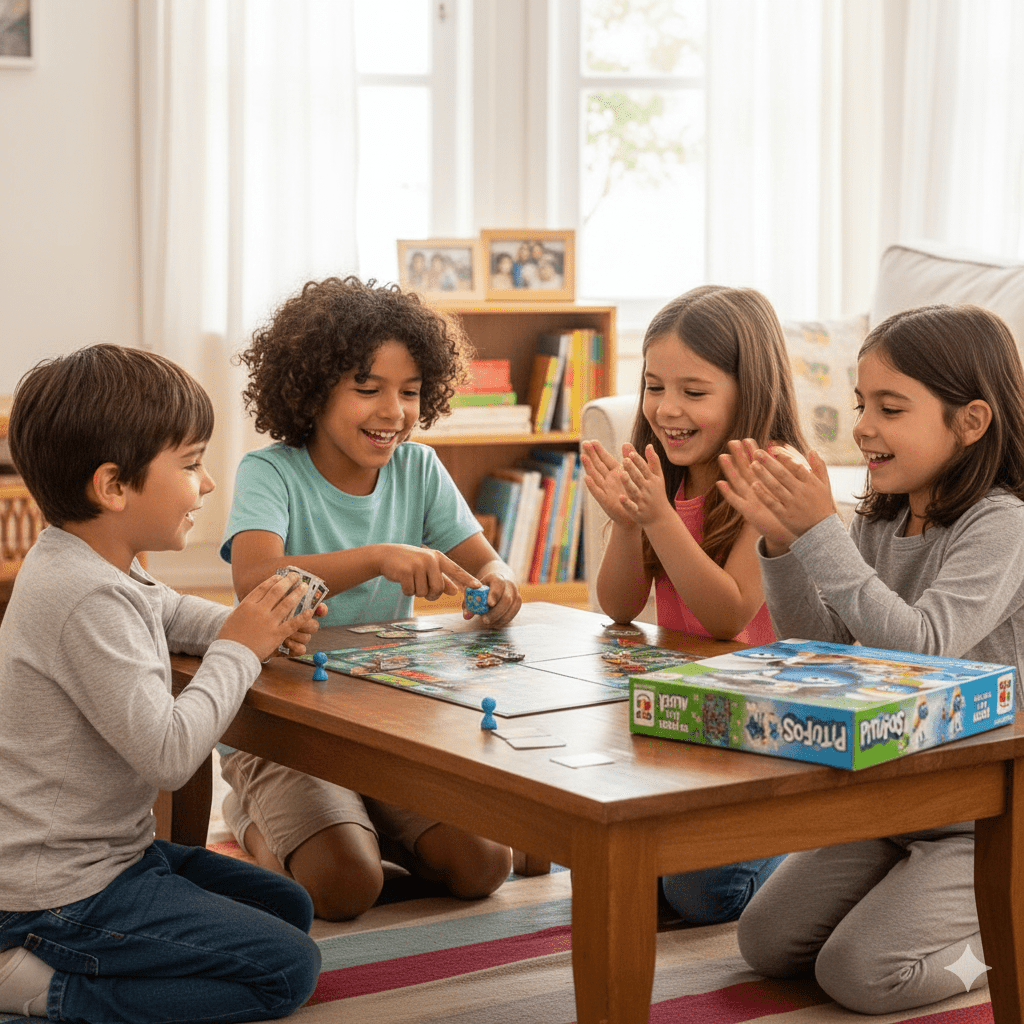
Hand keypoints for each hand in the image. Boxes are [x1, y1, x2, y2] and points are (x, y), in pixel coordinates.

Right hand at [217, 571, 318, 661]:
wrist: (231, 655)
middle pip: (277, 591)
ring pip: (287, 603)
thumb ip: (244, 610)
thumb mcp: (233, 618)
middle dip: (288, 581)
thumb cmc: (229, 639)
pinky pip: (293, 623)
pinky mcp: (276, 634)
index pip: (262, 588)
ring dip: (297, 593)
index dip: (273, 580)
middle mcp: (259, 610)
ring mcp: (268, 622)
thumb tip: (251, 603)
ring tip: (304, 587)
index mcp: (247, 605)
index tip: (280, 576)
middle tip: (296, 576)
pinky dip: (302, 617)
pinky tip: (309, 611)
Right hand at [377, 544, 480, 599]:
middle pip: (438, 588)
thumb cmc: (409, 562)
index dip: (467, 579)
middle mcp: (430, 559)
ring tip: (410, 580)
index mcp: (437, 557)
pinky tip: (402, 580)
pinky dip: (406, 591)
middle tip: (423, 589)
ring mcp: (418, 565)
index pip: (456, 570)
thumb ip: (442, 579)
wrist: (385, 555)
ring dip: (416, 592)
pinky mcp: (405, 571)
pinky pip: (410, 592)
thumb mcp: (427, 567)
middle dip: (431, 594)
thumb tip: (456, 592)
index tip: (478, 586)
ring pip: (424, 592)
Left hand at [464, 572, 521, 626]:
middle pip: (506, 598)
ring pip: (512, 607)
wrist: (498, 583)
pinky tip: (495, 623)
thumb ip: (469, 603)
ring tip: (488, 622)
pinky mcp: (517, 603)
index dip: (494, 593)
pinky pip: (513, 613)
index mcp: (496, 577)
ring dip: (500, 618)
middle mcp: (508, 584)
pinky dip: (504, 620)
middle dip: (496, 612)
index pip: (498, 583)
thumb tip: (466, 616)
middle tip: (484, 620)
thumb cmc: (482, 589)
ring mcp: (515, 593)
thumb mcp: (473, 592)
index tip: (489, 604)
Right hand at [581, 439, 637, 528]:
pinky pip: (597, 492)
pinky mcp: (605, 501)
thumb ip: (630, 459)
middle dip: (591, 454)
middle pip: (598, 465)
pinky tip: (587, 478)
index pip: (605, 459)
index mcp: (615, 473)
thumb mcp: (633, 473)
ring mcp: (605, 489)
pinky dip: (591, 485)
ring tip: (583, 457)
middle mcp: (608, 480)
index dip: (598, 450)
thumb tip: (626, 443)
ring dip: (589, 467)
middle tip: (585, 443)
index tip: (592, 441)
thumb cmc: (634, 494)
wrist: (635, 514)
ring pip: (595, 476)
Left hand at [619, 443, 673, 527]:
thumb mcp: (658, 477)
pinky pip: (631, 507)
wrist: (660, 517)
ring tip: (621, 474)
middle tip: (625, 460)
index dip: (638, 461)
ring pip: (634, 490)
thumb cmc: (657, 494)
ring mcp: (642, 500)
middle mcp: (647, 489)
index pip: (644, 468)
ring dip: (628, 483)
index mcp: (651, 480)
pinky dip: (627, 503)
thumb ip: (653, 461)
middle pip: (638, 478)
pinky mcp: (637, 511)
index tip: (631, 453)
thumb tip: (649, 445)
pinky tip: (620, 497)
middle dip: (632, 469)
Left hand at [718, 439, 834, 553]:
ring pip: (776, 487)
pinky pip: (772, 503)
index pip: (797, 466)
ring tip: (752, 465)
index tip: (773, 449)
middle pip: (783, 475)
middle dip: (770, 462)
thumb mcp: (825, 486)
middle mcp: (802, 492)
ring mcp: (793, 504)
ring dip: (763, 475)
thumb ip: (819, 468)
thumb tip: (812, 450)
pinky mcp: (785, 516)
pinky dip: (763, 494)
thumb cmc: (822, 504)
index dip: (785, 457)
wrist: (822, 531)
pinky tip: (754, 485)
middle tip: (757, 452)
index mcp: (812, 483)